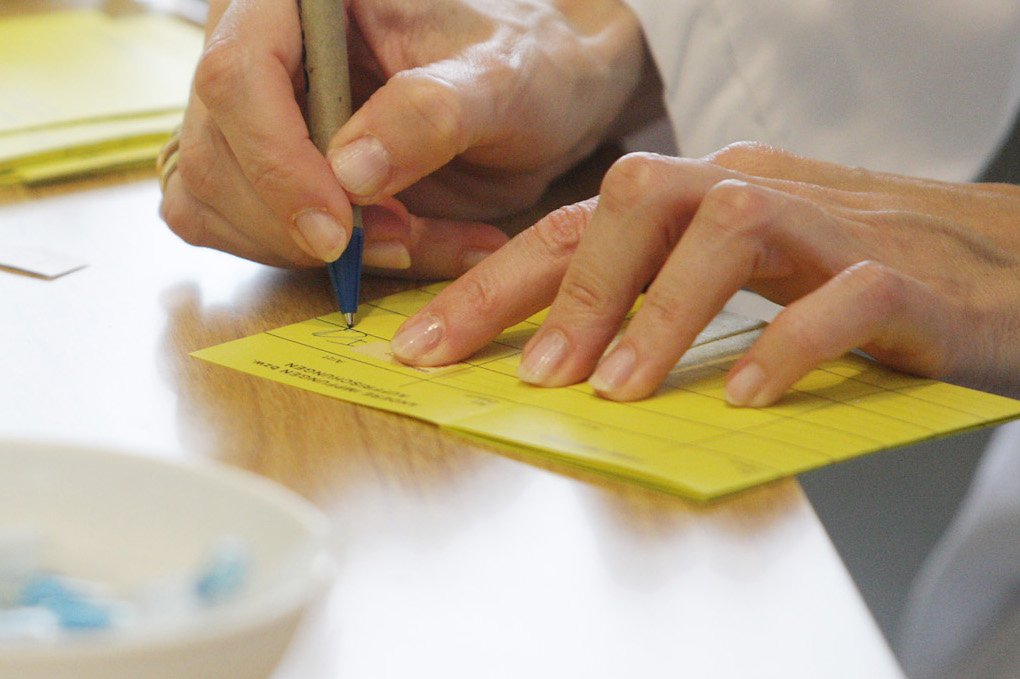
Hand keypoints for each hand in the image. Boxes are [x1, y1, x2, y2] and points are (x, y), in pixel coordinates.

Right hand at [159, 0, 651, 277]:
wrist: (540, 102)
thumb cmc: (525, 69)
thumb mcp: (500, 82)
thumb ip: (430, 114)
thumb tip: (347, 172)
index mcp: (305, 1)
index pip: (237, 71)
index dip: (275, 160)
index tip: (338, 229)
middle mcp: (265, 49)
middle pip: (215, 149)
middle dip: (295, 221)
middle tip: (396, 241)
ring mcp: (258, 115)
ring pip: (216, 202)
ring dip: (307, 250)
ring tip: (412, 241)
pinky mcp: (269, 173)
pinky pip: (248, 235)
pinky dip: (315, 264)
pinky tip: (394, 249)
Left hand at [390, 143, 1019, 404]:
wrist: (1005, 265)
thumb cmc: (851, 276)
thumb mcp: (741, 279)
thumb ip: (660, 302)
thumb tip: (556, 358)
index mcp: (700, 196)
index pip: (574, 223)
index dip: (492, 284)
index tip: (424, 348)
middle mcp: (752, 191)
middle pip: (631, 202)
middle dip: (561, 289)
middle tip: (526, 379)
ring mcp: (828, 226)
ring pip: (727, 228)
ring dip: (659, 311)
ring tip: (615, 391)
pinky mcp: (904, 278)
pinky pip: (839, 296)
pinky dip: (785, 345)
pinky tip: (742, 396)